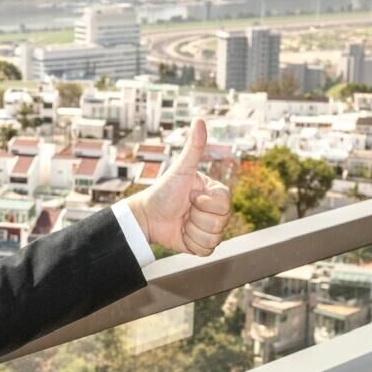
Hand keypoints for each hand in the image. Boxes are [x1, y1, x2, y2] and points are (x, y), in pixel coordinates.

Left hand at [125, 119, 231, 256]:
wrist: (146, 218)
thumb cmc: (163, 191)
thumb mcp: (180, 170)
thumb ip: (193, 148)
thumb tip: (200, 120)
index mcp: (216, 193)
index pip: (225, 204)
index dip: (205, 204)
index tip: (190, 197)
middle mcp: (216, 211)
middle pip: (221, 223)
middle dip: (197, 218)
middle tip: (184, 210)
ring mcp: (210, 228)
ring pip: (215, 238)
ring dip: (192, 231)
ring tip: (181, 222)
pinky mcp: (202, 244)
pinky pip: (207, 250)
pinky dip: (191, 244)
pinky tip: (182, 234)